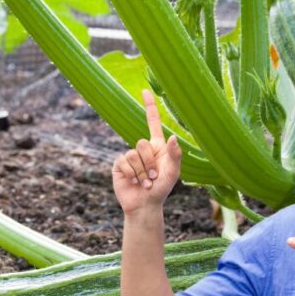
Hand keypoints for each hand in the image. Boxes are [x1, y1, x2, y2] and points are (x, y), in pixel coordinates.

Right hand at [112, 90, 181, 214]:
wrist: (145, 204)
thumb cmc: (162, 188)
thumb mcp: (173, 173)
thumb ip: (175, 156)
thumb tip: (174, 137)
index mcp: (157, 146)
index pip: (152, 122)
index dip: (149, 106)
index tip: (144, 90)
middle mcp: (142, 149)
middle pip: (142, 143)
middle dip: (150, 163)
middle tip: (154, 177)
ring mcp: (129, 157)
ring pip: (133, 154)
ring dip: (142, 172)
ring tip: (146, 182)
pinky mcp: (119, 165)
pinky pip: (124, 162)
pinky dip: (132, 174)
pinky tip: (135, 182)